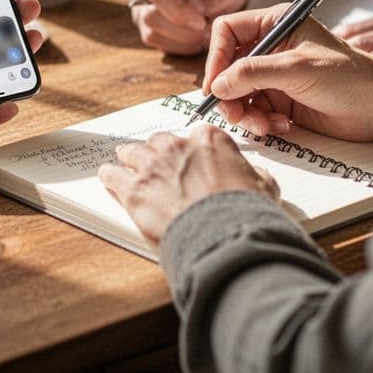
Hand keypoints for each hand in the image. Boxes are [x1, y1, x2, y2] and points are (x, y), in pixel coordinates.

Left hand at [98, 125, 278, 243]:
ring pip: (131, 153)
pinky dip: (110, 177)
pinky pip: (112, 175)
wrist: (224, 236)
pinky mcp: (133, 190)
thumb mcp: (264, 187)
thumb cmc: (245, 213)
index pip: (194, 135)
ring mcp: (152, 167)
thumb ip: (254, 175)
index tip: (189, 159)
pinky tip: (108, 177)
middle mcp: (177, 147)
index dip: (190, 150)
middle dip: (157, 153)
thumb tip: (254, 176)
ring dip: (129, 159)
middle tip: (157, 164)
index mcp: (209, 140)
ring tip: (124, 164)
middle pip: (158, 141)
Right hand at [129, 0, 251, 55]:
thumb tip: (193, 8)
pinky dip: (176, 44)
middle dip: (182, 30)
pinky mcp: (139, 13)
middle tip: (209, 30)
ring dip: (181, 39)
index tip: (202, 22)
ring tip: (204, 32)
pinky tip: (193, 35)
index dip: (177, 11)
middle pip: (150, 13)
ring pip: (149, 30)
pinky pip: (152, 38)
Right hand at [203, 4, 372, 142]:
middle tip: (236, 115)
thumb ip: (253, 73)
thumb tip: (217, 86)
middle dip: (229, 94)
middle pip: (227, 68)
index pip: (226, 32)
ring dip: (245, 113)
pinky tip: (282, 127)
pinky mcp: (281, 102)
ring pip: (237, 94)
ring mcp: (275, 76)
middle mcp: (271, 48)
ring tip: (265, 125)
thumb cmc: (350, 77)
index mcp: (276, 24)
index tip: (215, 85)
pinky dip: (261, 123)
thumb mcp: (298, 69)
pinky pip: (253, 112)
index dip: (216, 57)